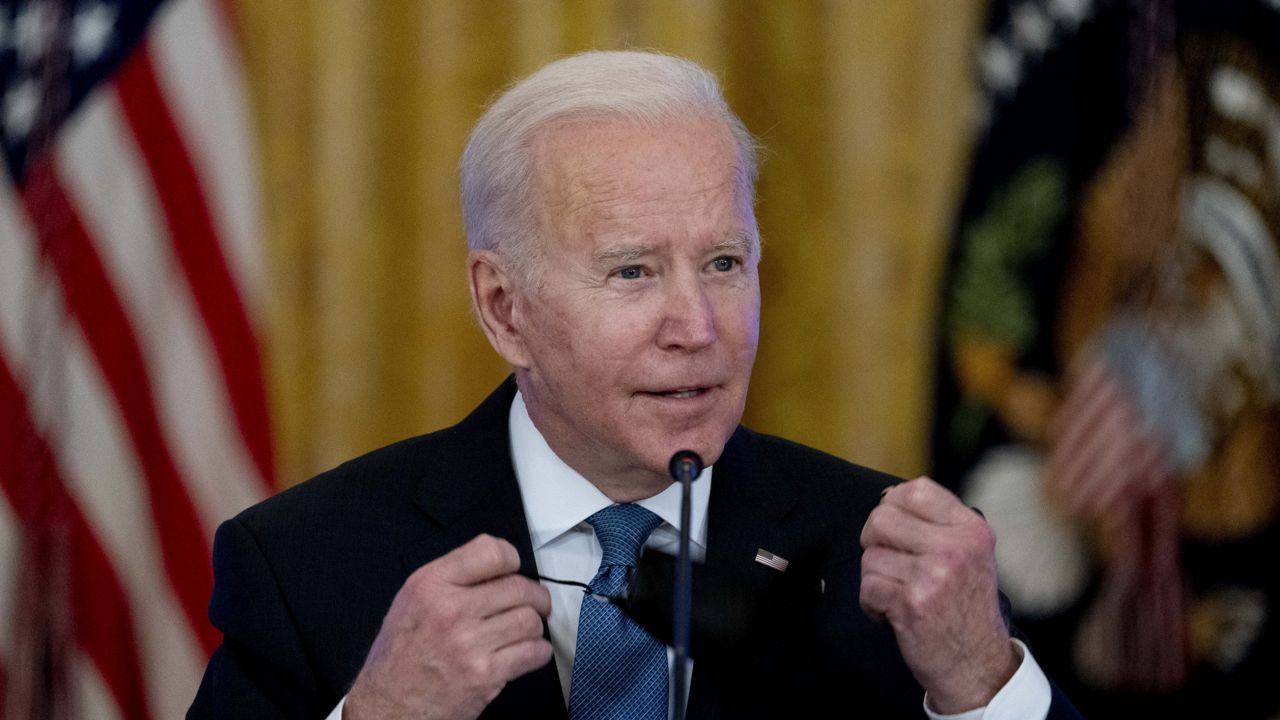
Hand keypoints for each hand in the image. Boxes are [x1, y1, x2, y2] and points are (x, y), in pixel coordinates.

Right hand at [344, 534, 553, 719]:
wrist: (390, 705)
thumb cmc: (399, 657)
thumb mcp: (411, 601)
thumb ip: (452, 578)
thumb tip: (495, 567)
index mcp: (431, 585)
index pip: (491, 552)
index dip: (511, 559)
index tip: (514, 570)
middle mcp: (450, 611)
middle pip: (519, 587)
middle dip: (535, 596)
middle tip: (535, 602)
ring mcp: (469, 644)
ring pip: (530, 620)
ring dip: (534, 626)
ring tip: (524, 630)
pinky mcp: (485, 674)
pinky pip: (533, 652)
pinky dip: (537, 651)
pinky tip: (526, 652)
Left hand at [859, 477, 1017, 713]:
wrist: (978, 664)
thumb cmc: (967, 606)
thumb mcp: (971, 555)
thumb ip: (939, 524)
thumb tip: (889, 496)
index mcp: (971, 530)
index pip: (917, 490)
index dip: (894, 503)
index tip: (894, 524)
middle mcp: (955, 548)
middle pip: (882, 518)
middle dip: (874, 539)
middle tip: (888, 560)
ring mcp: (933, 576)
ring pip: (870, 555)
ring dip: (875, 577)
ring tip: (897, 591)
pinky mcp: (911, 604)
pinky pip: (867, 586)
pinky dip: (871, 603)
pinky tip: (891, 611)